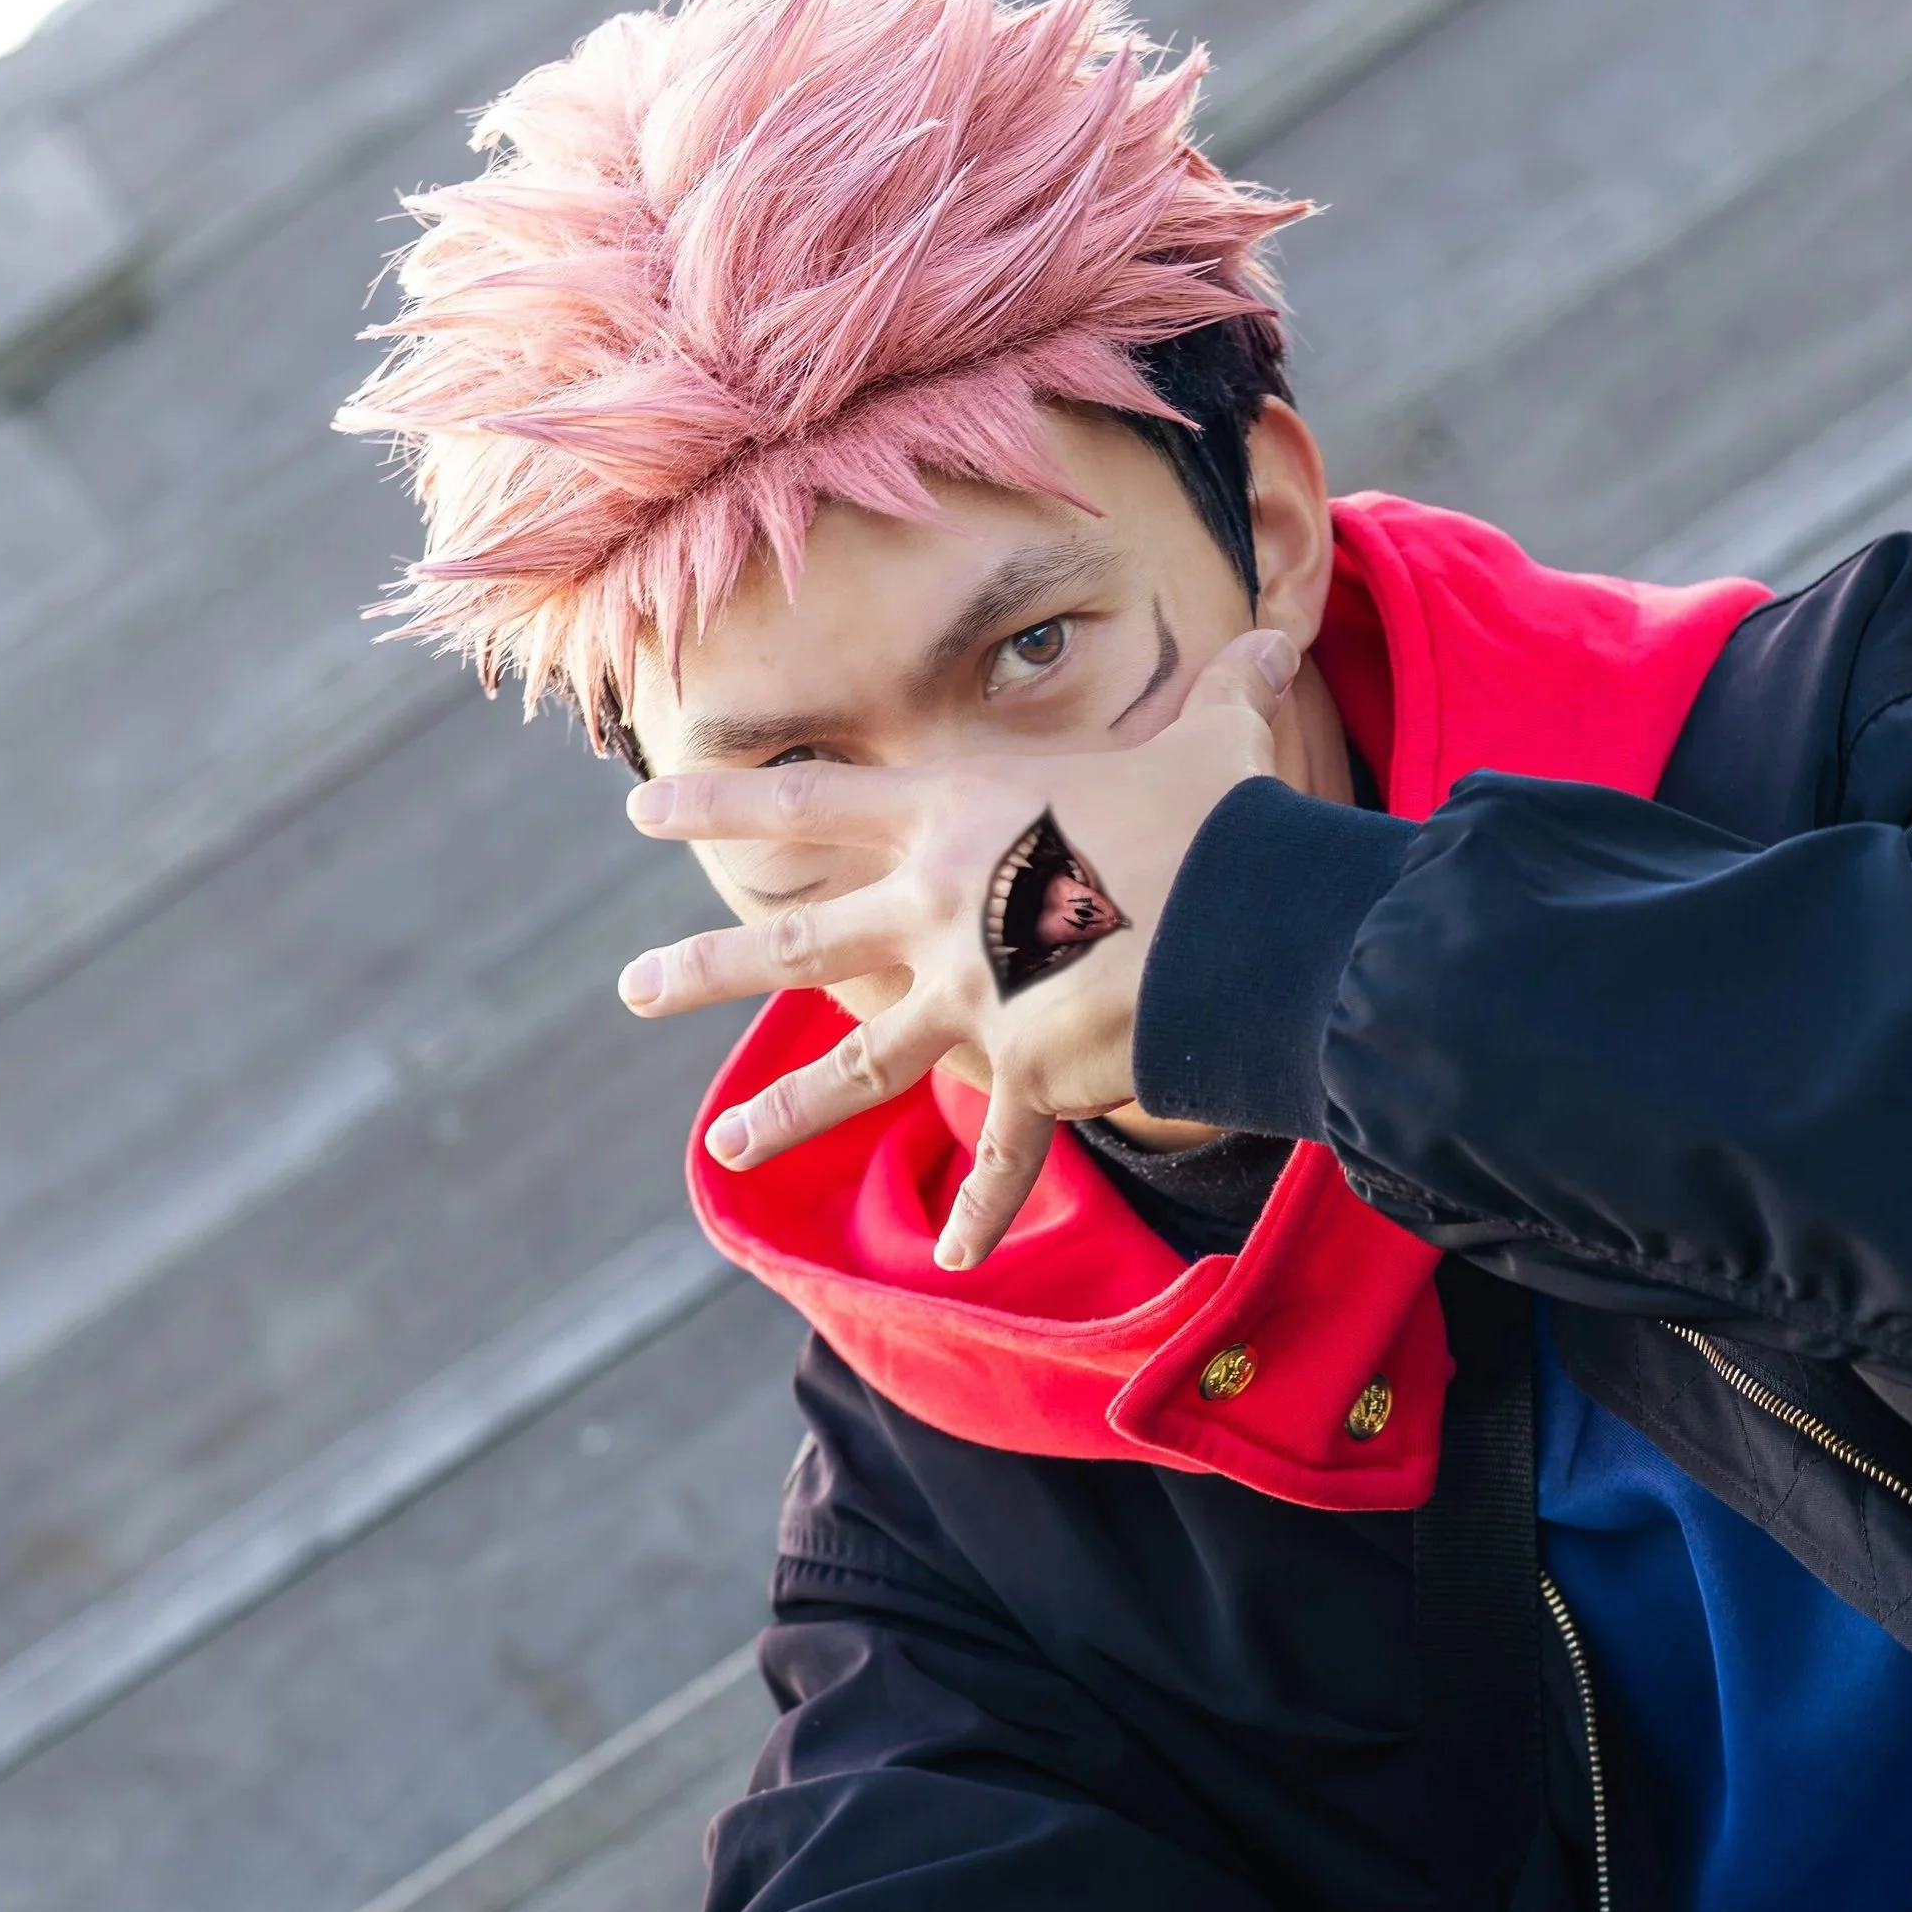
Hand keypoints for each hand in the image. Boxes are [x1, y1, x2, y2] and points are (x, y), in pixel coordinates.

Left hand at [617, 628, 1296, 1267]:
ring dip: (786, 1111)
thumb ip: (1226, 699)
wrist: (1247, 920)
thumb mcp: (1214, 742)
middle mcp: (938, 911)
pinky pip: (1002, 1154)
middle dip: (704, 971)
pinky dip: (984, 1208)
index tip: (639, 808)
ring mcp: (972, 1000)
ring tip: (722, 1146)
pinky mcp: (1029, 1073)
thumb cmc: (1219, 820)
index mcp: (957, 817)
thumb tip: (1279, 651)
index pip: (809, 803)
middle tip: (631, 990)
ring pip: (857, 1065)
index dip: (721, 801)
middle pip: (795, 945)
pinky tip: (956, 1259)